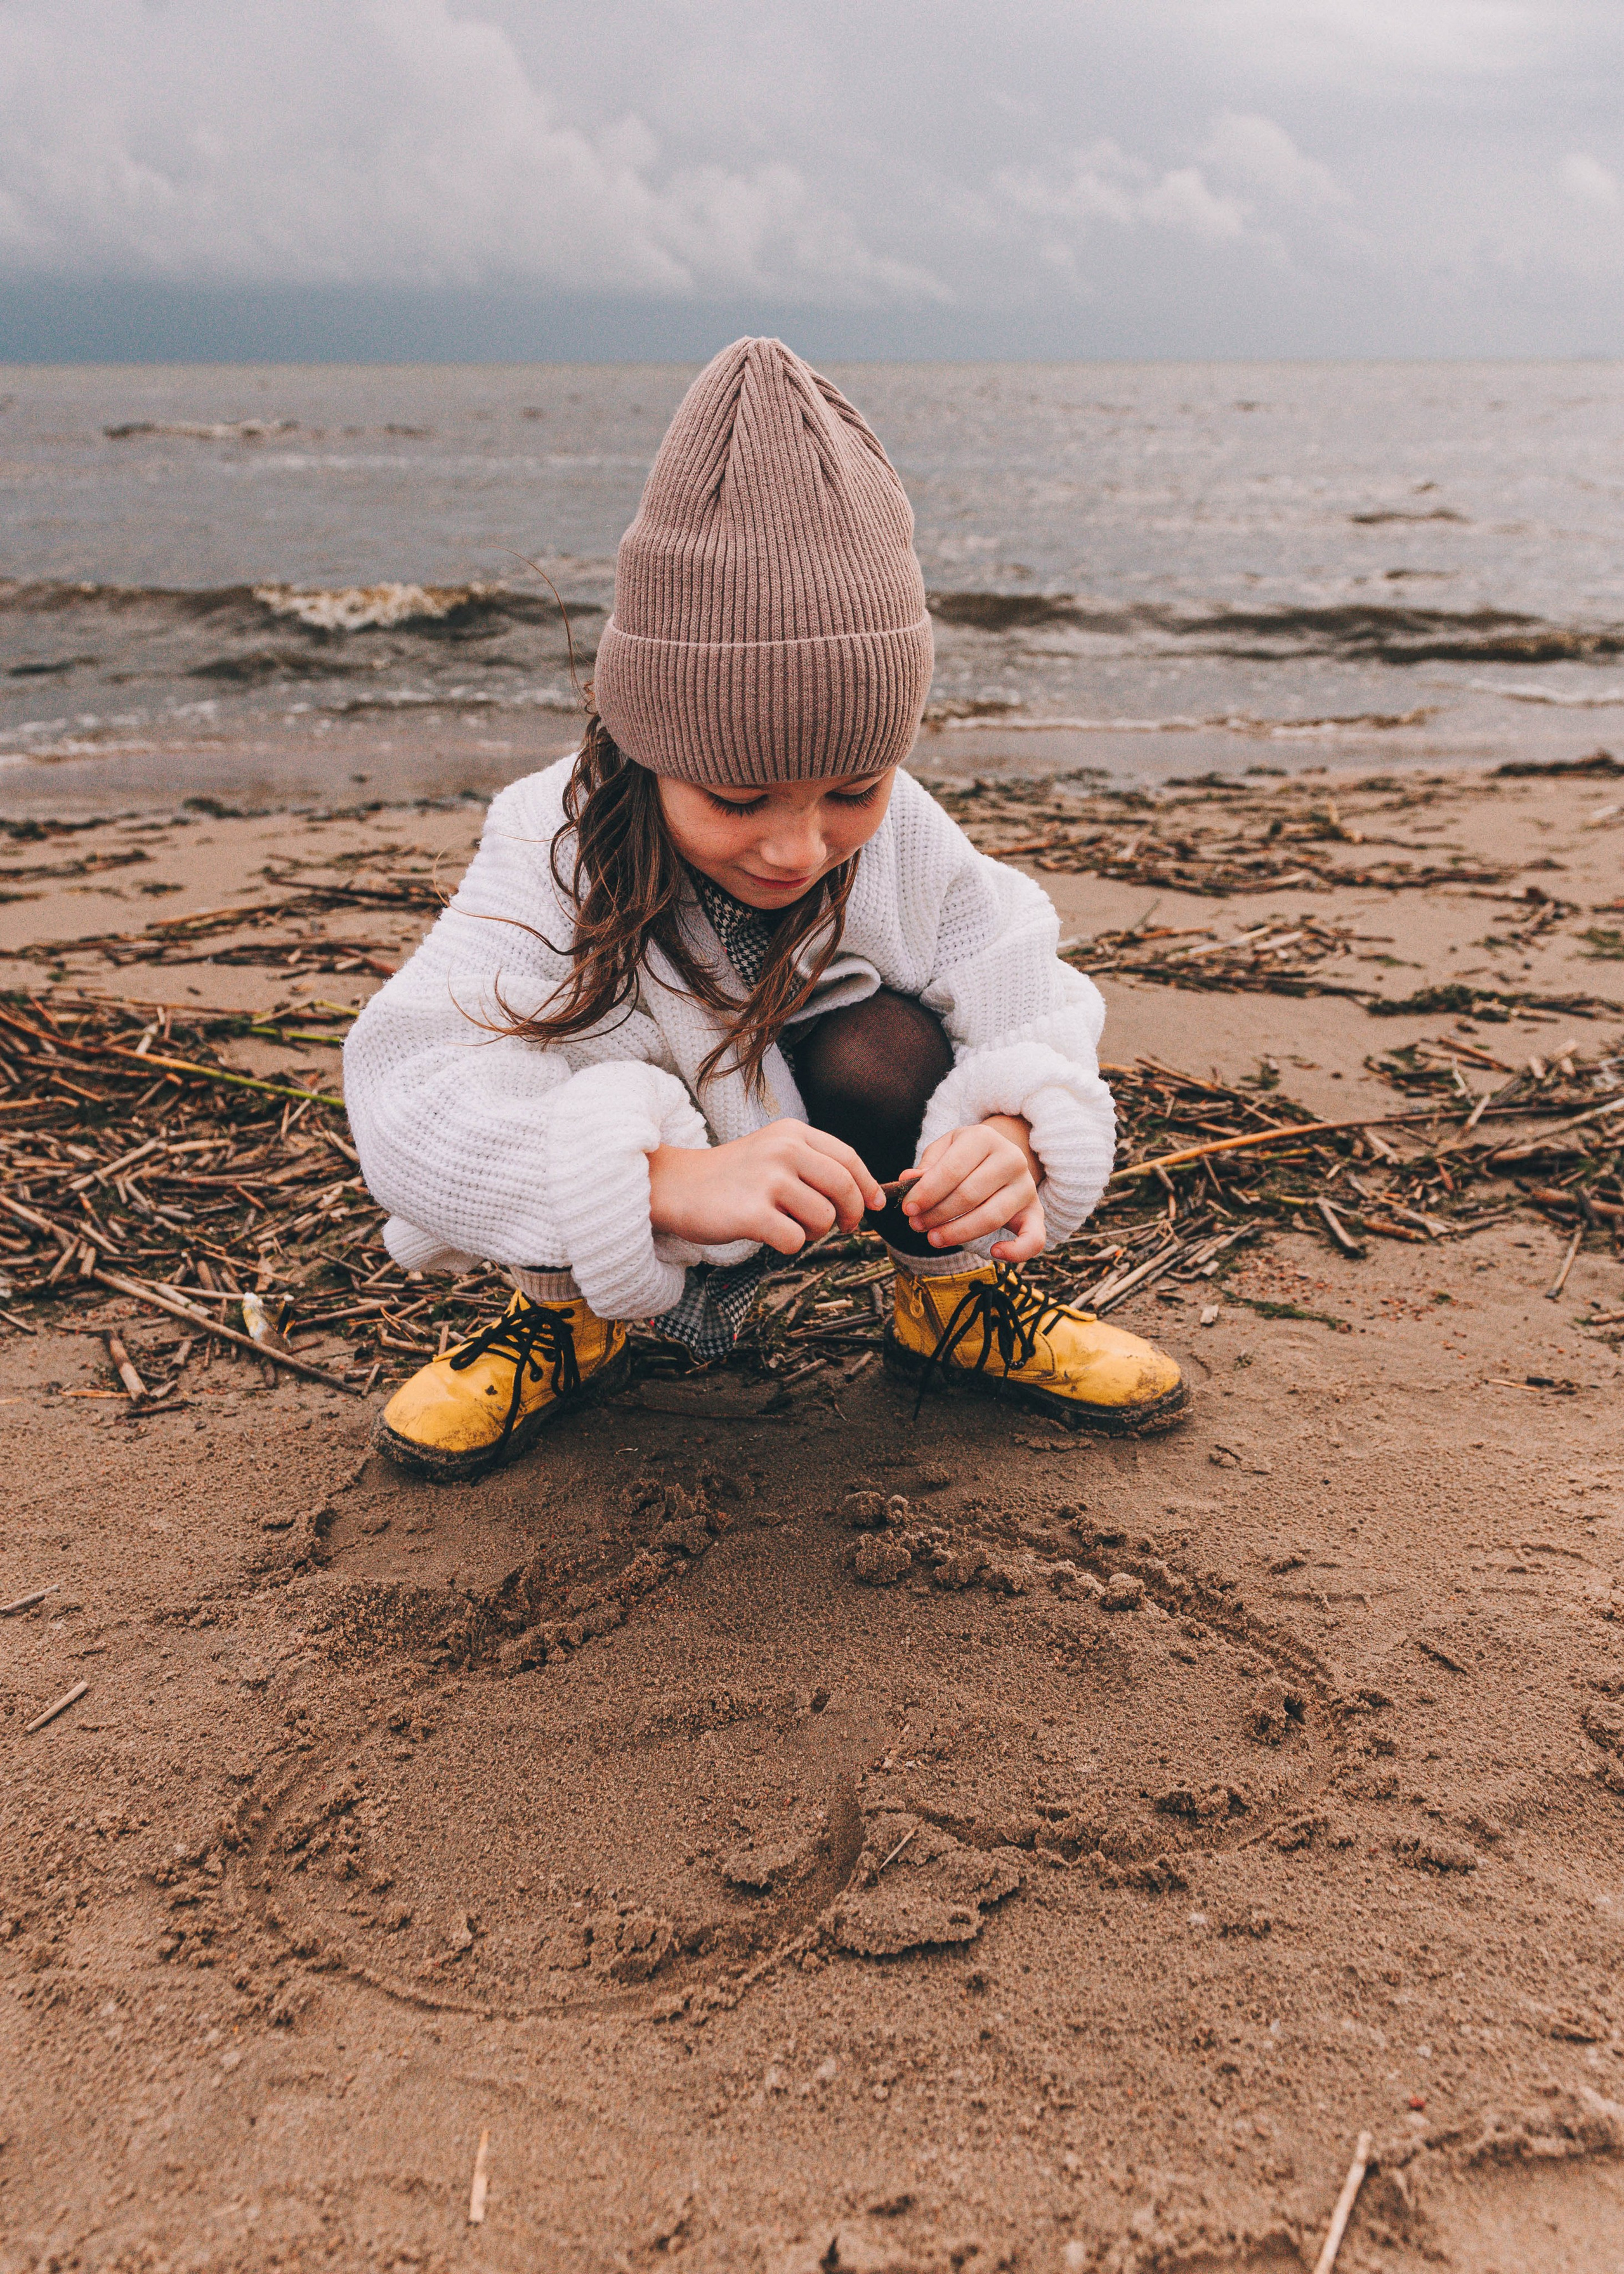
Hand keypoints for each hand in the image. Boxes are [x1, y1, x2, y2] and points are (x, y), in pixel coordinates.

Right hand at [648, 1120, 884, 1256]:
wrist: (675, 1186)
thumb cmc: (731, 1176)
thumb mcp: (773, 1151)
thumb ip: (813, 1164)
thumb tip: (864, 1195)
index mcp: (792, 1132)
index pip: (848, 1158)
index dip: (868, 1186)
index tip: (876, 1206)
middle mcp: (783, 1150)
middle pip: (844, 1188)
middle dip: (851, 1214)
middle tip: (844, 1227)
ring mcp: (768, 1180)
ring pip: (823, 1218)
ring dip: (814, 1232)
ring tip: (790, 1225)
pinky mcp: (752, 1213)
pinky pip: (795, 1241)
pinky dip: (789, 1246)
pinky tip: (771, 1235)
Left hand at [899, 1113, 1045, 1261]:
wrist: (1001, 1157)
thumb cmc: (965, 1157)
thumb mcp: (945, 1150)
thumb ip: (927, 1165)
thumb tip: (907, 1179)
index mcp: (985, 1138)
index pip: (952, 1169)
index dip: (927, 1192)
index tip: (908, 1209)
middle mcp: (1011, 1159)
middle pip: (969, 1195)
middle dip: (937, 1214)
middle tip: (916, 1225)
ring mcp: (1026, 1186)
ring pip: (991, 1217)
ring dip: (958, 1233)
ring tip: (933, 1238)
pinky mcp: (1036, 1211)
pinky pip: (1034, 1237)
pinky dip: (1017, 1251)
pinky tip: (994, 1252)